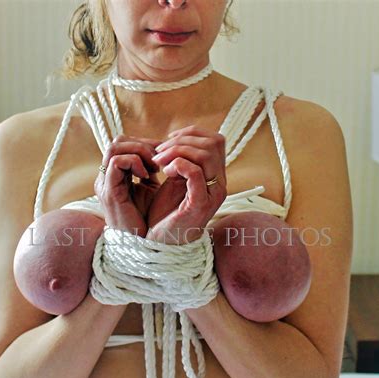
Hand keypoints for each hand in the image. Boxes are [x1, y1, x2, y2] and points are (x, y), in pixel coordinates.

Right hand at [94, 134, 160, 236]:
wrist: (139, 245)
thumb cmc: (146, 220)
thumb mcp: (150, 190)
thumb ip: (151, 172)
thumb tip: (164, 153)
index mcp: (115, 175)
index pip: (124, 144)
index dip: (144, 143)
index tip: (163, 154)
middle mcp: (106, 177)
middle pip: (117, 141)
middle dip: (142, 144)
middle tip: (160, 157)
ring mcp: (105, 183)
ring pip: (115, 148)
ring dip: (139, 151)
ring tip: (154, 166)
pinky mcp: (110, 192)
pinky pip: (117, 163)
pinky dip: (134, 162)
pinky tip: (148, 175)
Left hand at [145, 126, 227, 244]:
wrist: (162, 242)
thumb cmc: (167, 213)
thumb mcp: (175, 181)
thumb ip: (181, 162)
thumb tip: (176, 140)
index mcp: (215, 177)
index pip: (215, 140)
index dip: (191, 133)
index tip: (168, 141)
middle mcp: (219, 184)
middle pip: (213, 143)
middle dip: (181, 141)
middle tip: (159, 152)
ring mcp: (212, 194)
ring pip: (205, 155)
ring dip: (177, 152)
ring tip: (159, 162)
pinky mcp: (200, 204)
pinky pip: (195, 173)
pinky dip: (178, 165)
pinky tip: (165, 172)